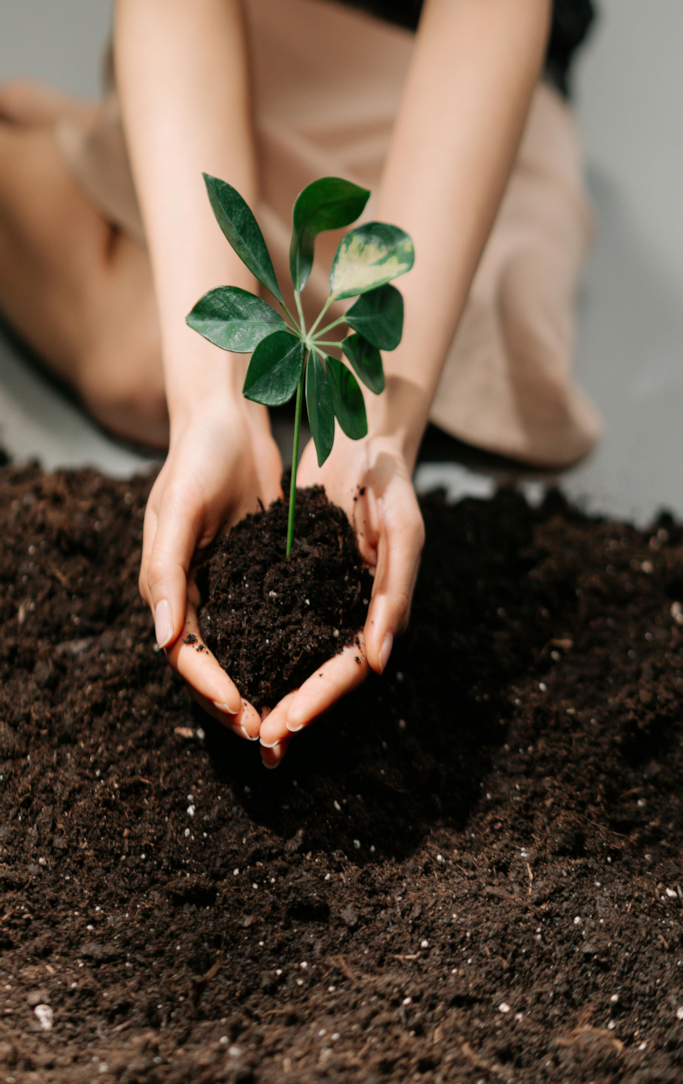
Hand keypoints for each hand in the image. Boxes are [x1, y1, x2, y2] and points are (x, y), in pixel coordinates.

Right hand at [139, 396, 281, 737]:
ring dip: (258, 687)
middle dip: (233, 703)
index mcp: (166, 586)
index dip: (210, 687)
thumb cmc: (197, 458)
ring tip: (285, 720)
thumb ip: (166, 570)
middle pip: (210, 665)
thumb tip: (162, 637)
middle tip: (267, 735)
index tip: (241, 714)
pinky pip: (265, 623)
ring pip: (239, 651)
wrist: (228, 419)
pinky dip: (279, 652)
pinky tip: (305, 672)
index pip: (185, 653)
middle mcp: (192, 594)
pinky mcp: (253, 574)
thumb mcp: (179, 509)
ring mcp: (224, 586)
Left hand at [258, 430, 424, 765]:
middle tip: (261, 741)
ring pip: (298, 660)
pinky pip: (280, 628)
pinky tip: (233, 672)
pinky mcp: (299, 583)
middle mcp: (353, 613)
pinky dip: (261, 654)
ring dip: (275, 693)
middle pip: (323, 676)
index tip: (287, 724)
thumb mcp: (401, 529)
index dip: (322, 699)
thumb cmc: (388, 482)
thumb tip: (379, 661)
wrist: (360, 439)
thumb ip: (395, 590)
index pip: (352, 669)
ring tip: (244, 725)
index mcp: (382, 609)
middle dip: (295, 711)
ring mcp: (325, 601)